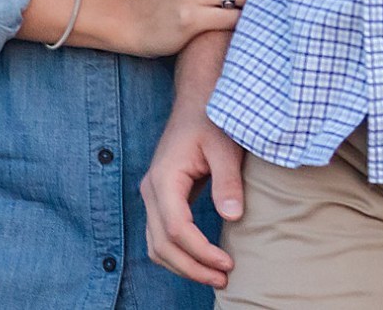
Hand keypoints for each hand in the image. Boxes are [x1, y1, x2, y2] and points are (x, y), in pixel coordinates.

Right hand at [142, 102, 244, 288]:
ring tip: (215, 276)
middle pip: (162, 244)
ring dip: (183, 267)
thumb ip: (227, 182)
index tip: (228, 263)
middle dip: (192, 268)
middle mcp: (151, 189)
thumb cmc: (212, 122)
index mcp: (164, 178)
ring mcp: (152, 196)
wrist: (196, 103)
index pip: (176, 228)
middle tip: (225, 279)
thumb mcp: (225, 148)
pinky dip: (177, 256)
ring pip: (156, 245)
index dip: (201, 252)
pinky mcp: (160, 199)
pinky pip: (160, 237)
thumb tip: (231, 216)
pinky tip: (202, 261)